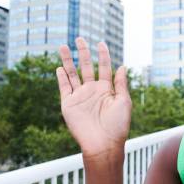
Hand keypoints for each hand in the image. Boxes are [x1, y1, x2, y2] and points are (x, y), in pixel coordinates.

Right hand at [56, 37, 131, 157]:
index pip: (104, 68)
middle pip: (86, 67)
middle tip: (80, 39)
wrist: (103, 144)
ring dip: (68, 61)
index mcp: (107, 90)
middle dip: (83, 53)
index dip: (103, 55)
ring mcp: (80, 97)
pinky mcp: (69, 105)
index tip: (101, 43)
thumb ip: (120, 83)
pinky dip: (61, 78)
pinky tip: (59, 68)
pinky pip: (64, 88)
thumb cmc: (117, 126)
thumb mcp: (124, 102)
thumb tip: (122, 65)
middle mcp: (92, 91)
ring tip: (64, 46)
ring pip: (72, 74)